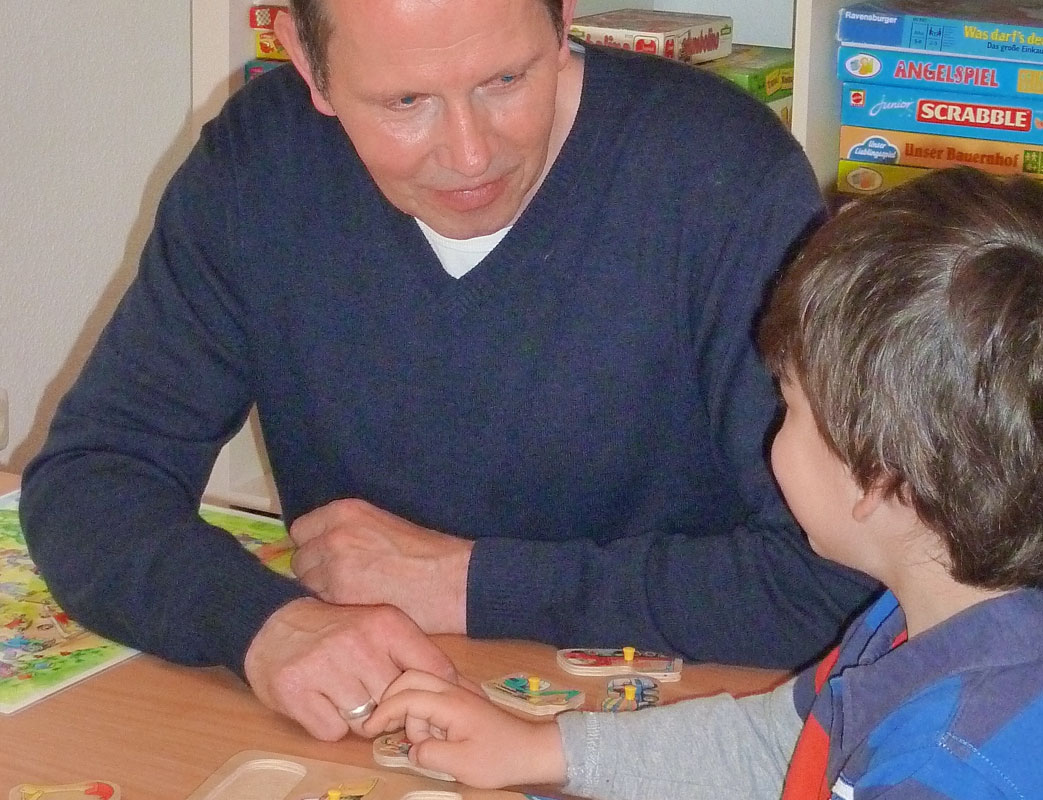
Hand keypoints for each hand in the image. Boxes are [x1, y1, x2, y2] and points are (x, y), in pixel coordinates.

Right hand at [243, 597, 456, 739]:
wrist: (271, 623)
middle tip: (371, 694)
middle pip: (399, 704)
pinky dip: (328, 724)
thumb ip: (420, 655)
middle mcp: (359, 642)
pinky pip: (331, 731)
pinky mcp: (296, 689)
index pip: (435, 670)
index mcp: (387, 623)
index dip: (436, 695)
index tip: (431, 703)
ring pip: (365, 723)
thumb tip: (468, 690)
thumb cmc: (337, 631)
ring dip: (357, 718)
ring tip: (342, 692)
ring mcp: (326, 666)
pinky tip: (320, 699)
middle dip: (390, 708)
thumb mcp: (382, 627)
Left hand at [289, 499, 473, 633]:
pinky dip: (333, 609)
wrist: (449, 579)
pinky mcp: (340, 596)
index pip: (300, 530)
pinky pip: (320, 604)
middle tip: (343, 583)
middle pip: (300, 560)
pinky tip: (356, 609)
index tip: (326, 558)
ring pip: (308, 585)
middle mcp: (333, 535)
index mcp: (345, 511)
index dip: (312, 546)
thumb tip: (320, 547)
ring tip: (352, 597)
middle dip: (315, 572)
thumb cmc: (426, 553)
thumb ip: (347, 531)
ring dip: (323, 592)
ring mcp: (333, 566)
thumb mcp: (381, 525)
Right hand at [362, 669, 566, 788]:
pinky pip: (431, 695)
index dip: (384, 712)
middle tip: (385, 728)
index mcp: (450, 702)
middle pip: (410, 678)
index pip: (407, 696)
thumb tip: (412, 749)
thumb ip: (429, 754)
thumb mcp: (460, 764)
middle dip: (392, 701)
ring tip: (423, 742)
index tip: (369, 730)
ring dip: (410, 710)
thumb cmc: (499, 757)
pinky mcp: (461, 702)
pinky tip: (427, 733)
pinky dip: (420, 710)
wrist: (532, 750)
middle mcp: (452, 690)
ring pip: (420, 686)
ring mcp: (457, 693)